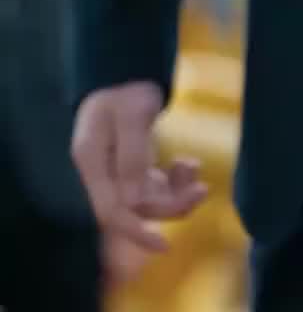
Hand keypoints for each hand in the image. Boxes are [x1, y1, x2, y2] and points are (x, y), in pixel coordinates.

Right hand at [72, 81, 208, 282]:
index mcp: (91, 161)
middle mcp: (100, 170)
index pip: (110, 211)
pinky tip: (188, 164)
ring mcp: (115, 168)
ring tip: (195, 169)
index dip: (135, 232)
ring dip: (174, 192)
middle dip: (169, 204)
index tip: (164, 245)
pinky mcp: (131, 162)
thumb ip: (133, 157)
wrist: (126, 66)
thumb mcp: (133, 115)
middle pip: (134, 207)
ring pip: (147, 198)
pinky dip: (173, 180)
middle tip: (203, 190)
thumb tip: (136, 201)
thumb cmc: (127, 85)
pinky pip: (153, 184)